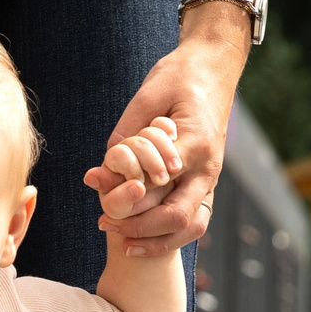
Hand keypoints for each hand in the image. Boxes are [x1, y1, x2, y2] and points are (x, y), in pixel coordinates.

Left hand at [83, 27, 245, 257]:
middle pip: (177, 215)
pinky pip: (195, 220)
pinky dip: (171, 235)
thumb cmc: (179, 78)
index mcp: (195, 144)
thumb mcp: (147, 97)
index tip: (97, 194)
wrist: (213, 68)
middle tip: (105, 224)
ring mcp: (211, 177)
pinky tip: (144, 239)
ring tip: (125, 243)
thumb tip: (105, 169)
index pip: (157, 183)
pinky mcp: (207, 181)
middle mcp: (207, 167)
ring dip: (158, 240)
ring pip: (191, 226)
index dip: (126, 195)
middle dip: (139, 227)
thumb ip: (128, 135)